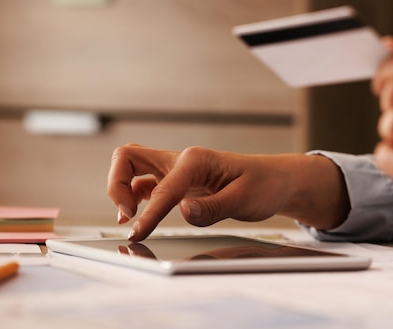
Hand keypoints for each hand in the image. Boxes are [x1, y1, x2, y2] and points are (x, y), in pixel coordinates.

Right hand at [107, 145, 348, 240]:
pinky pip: (143, 182)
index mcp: (196, 160)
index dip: (148, 214)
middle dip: (116, 185)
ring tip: (127, 218)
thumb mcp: (246, 199)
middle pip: (128, 157)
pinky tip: (137, 214)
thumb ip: (214, 207)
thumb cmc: (264, 185)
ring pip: (130, 167)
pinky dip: (133, 195)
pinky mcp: (177, 181)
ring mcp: (176, 169)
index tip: (136, 235)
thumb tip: (183, 212)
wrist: (276, 180)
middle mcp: (181, 160)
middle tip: (126, 216)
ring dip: (120, 189)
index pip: (162, 189)